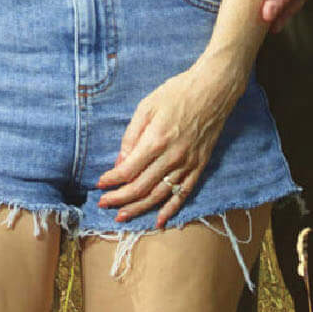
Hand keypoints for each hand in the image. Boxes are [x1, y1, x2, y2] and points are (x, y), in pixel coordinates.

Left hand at [95, 62, 242, 226]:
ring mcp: (187, 164)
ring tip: (122, 216)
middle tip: (103, 204)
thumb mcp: (146, 106)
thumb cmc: (176, 93)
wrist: (213, 90)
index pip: (128, 170)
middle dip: (119, 199)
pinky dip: (170, 210)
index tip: (100, 184)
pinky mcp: (199, 167)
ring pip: (159, 195)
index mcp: (156, 140)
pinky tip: (159, 221)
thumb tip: (120, 162)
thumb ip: (131, 136)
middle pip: (141, 187)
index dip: (111, 180)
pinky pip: (183, 194)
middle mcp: (171, 157)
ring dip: (139, 209)